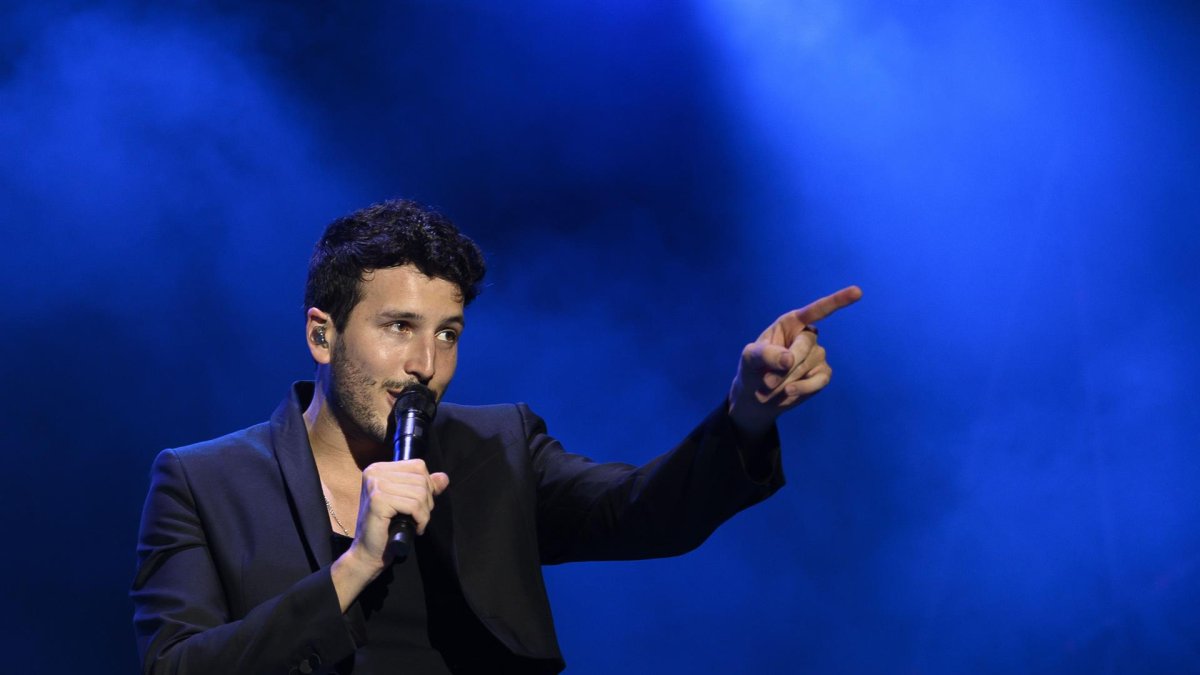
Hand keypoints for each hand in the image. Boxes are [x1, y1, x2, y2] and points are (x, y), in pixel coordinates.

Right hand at [331, 460, 448, 609]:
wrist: (368, 553)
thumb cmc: (387, 528)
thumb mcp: (407, 502)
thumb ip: (424, 487)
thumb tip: (444, 477)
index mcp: (378, 469)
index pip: (418, 466)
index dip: (427, 486)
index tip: (419, 505)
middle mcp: (374, 472)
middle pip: (421, 479)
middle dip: (427, 501)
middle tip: (418, 517)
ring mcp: (374, 485)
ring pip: (420, 492)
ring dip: (424, 513)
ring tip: (415, 523)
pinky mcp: (378, 500)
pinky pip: (414, 505)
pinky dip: (421, 519)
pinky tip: (414, 528)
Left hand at [728, 286, 861, 437]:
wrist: (757, 396)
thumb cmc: (753, 368)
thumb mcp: (750, 357)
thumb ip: (766, 354)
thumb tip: (790, 359)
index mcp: (791, 323)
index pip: (816, 310)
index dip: (837, 301)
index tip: (858, 292)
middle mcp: (807, 336)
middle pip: (805, 344)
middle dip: (785, 363)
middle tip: (767, 380)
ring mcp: (817, 355)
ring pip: (809, 364)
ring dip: (787, 379)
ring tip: (771, 385)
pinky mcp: (822, 374)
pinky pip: (820, 380)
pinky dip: (803, 388)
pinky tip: (789, 392)